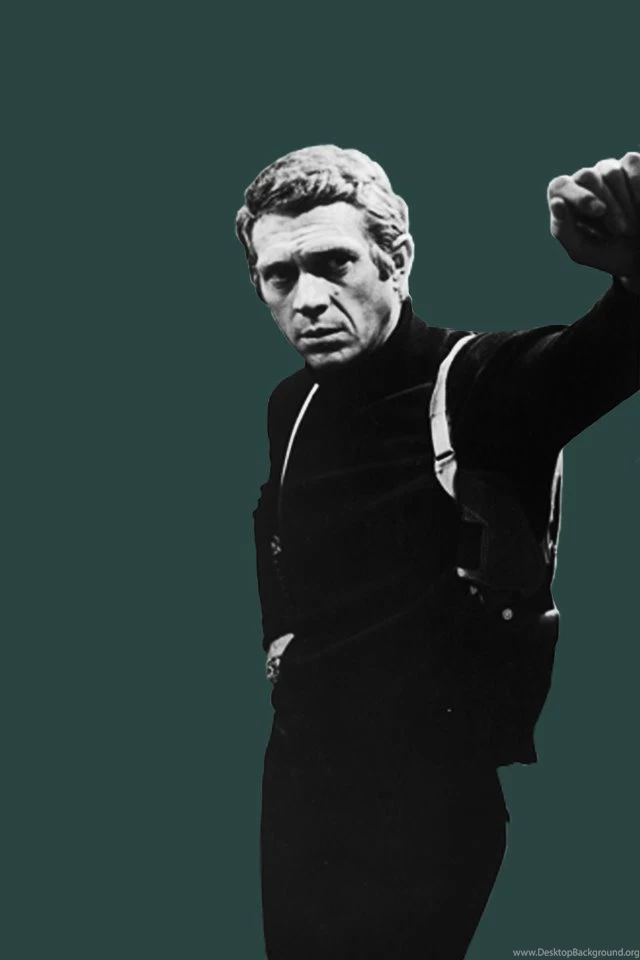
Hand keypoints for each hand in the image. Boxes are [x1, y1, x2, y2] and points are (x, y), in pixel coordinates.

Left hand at [547, 153, 639, 290]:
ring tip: (630, 228)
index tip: (599, 211)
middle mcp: (584, 180)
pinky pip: (630, 163)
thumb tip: (556, 203)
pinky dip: (638, 187)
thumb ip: (564, 230)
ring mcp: (607, 169)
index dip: (578, 196)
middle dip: (607, 205)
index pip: (559, 186)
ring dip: (623, 202)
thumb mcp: (582, 250)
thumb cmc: (606, 251)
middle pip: (587, 177)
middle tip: (620, 230)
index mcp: (566, 200)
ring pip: (610, 172)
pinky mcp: (630, 163)